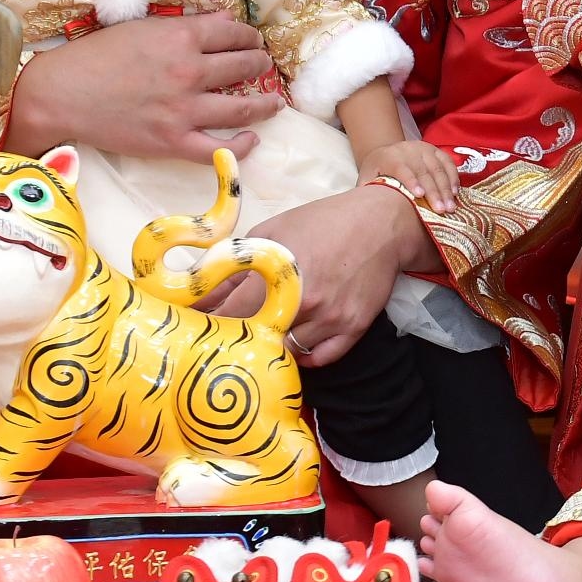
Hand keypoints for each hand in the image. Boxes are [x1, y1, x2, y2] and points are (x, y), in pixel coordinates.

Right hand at [5, 14, 276, 163]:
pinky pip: (220, 149)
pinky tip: (253, 139)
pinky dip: (242, 146)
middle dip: (259, 63)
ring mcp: (184, 110)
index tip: (253, 40)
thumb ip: (182, 27)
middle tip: (264, 65)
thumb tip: (222, 23)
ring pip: (242, 108)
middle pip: (244, 66)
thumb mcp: (140, 28)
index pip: (232, 33)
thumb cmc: (94, 56)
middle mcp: (189, 72)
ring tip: (274, 102)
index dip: (249, 36)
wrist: (61, 94)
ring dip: (265, 104)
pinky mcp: (173, 142)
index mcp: (180, 38)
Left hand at [208, 186, 432, 365]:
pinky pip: (321, 359)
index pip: (231, 315)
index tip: (199, 330)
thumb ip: (234, 265)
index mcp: (279, 274)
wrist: (381, 224)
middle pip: (258, 340)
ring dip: (274, 347)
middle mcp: (305, 301)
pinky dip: (306, 356)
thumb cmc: (322, 223)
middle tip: (228, 339)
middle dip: (239, 340)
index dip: (211, 324)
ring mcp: (331, 318)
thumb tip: (200, 294)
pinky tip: (296, 342)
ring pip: (288, 353)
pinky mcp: (354, 328)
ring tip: (263, 338)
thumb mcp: (272, 232)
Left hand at [359, 140, 458, 211]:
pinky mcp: (435, 150)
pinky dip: (453, 177)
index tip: (419, 195)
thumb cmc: (376, 171)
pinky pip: (447, 163)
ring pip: (438, 168)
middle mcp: (408, 150)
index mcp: (390, 157)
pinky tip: (456, 192)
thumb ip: (367, 190)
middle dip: (434, 191)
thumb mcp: (366, 178)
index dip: (411, 181)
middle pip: (423, 171)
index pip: (402, 169)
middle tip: (441, 210)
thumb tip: (368, 209)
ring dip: (446, 188)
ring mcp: (423, 149)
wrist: (385, 150)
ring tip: (451, 206)